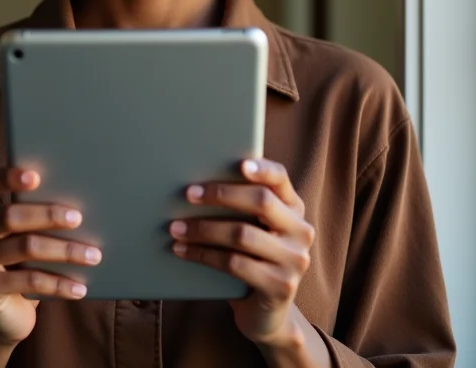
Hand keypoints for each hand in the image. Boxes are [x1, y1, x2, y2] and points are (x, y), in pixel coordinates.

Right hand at [0, 167, 101, 347]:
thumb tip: (77, 203)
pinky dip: (59, 283)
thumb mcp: (21, 235)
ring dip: (64, 250)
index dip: (6, 177)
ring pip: (25, 247)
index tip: (36, 176)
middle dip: (48, 215)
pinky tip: (80, 286)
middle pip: (8, 216)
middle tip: (78, 218)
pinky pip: (28, 281)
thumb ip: (32, 215)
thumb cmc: (18, 262)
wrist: (1, 314)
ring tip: (93, 254)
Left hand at [169, 159, 314, 347]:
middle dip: (220, 194)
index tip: (239, 164)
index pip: (280, 178)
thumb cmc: (250, 257)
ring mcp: (295, 260)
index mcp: (293, 207)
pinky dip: (203, 255)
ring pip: (243, 234)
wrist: (265, 312)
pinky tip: (182, 251)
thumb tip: (196, 183)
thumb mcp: (251, 228)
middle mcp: (300, 230)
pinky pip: (235, 264)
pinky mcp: (281, 287)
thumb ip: (240, 205)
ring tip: (175, 228)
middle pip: (261, 202)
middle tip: (188, 194)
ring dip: (203, 229)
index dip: (262, 169)